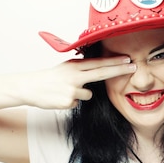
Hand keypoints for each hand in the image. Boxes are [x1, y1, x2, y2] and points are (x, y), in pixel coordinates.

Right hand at [18, 57, 135, 108]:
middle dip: (119, 70)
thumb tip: (98, 69)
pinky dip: (71, 101)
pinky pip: (78, 102)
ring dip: (81, 94)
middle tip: (134, 67)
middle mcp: (75, 76)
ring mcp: (72, 89)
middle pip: (102, 73)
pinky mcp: (69, 101)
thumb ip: (81, 69)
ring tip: (65, 91)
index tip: (128, 59)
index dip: (115, 62)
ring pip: (89, 94)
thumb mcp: (65, 68)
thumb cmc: (50, 78)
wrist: (29, 88)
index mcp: (74, 66)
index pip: (99, 63)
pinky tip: (60, 98)